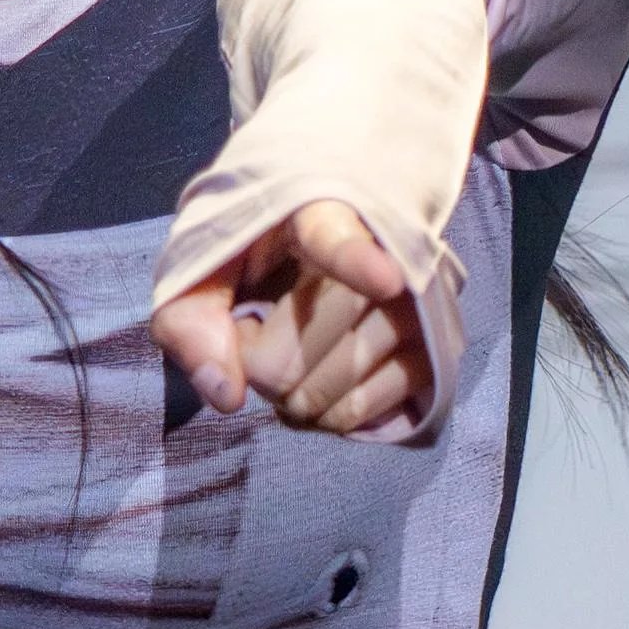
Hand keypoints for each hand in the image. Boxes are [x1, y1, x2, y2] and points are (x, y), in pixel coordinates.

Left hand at [149, 200, 433, 436]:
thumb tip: (227, 395)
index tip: (385, 280)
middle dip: (263, 364)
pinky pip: (369, 412)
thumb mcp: (201, 267)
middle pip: (313, 342)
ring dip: (293, 397)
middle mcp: (391, 255)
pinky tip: (321, 380)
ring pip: (340, 389)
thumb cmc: (254, 248)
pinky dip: (328, 416)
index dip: (359, 262)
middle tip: (257, 335)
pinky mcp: (437, 350)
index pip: (340, 239)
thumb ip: (191, 319)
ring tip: (291, 353)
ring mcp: (423, 306)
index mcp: (323, 212)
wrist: (323, 229)